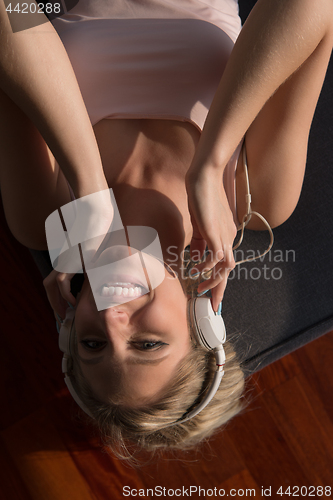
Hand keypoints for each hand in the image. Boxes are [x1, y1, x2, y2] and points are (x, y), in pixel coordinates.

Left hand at [44, 188, 114, 318]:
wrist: (96, 218)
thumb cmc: (101, 230)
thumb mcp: (101, 251)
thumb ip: (101, 262)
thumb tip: (110, 271)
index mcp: (68, 259)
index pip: (58, 280)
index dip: (60, 294)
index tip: (69, 304)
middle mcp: (63, 261)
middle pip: (49, 285)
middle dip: (54, 301)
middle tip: (62, 313)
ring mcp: (64, 261)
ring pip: (51, 286)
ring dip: (55, 301)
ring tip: (63, 313)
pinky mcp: (68, 261)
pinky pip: (62, 283)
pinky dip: (65, 294)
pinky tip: (73, 302)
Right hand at [185, 168, 236, 310]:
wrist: (204, 176)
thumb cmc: (201, 196)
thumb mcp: (200, 224)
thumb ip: (200, 242)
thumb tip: (196, 258)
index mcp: (225, 236)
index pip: (223, 263)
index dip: (218, 281)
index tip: (210, 295)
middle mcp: (228, 238)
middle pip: (227, 270)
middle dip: (219, 289)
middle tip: (212, 305)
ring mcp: (224, 236)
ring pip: (226, 266)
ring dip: (214, 281)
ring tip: (201, 289)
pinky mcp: (216, 232)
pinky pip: (216, 256)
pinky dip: (207, 266)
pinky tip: (196, 271)